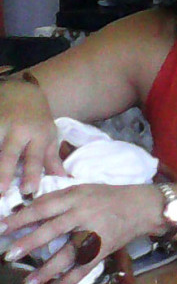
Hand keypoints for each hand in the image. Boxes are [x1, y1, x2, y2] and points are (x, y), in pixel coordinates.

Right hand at [0, 77, 65, 194]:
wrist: (21, 91)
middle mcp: (19, 130)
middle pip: (10, 154)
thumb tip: (63, 180)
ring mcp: (0, 126)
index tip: (29, 190)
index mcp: (38, 133)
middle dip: (5, 172)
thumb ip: (52, 159)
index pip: (35, 156)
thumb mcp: (49, 134)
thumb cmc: (37, 118)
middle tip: (1, 191)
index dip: (32, 173)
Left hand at [1, 182, 156, 283]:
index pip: (45, 206)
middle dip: (29, 243)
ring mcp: (95, 233)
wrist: (142, 206)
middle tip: (8, 255)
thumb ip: (59, 199)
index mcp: (78, 196)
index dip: (23, 216)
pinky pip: (83, 268)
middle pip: (54, 229)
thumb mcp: (84, 189)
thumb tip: (28, 210)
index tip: (2, 227)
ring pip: (68, 254)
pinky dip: (67, 281)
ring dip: (46, 270)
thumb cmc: (109, 196)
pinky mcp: (103, 249)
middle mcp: (85, 214)